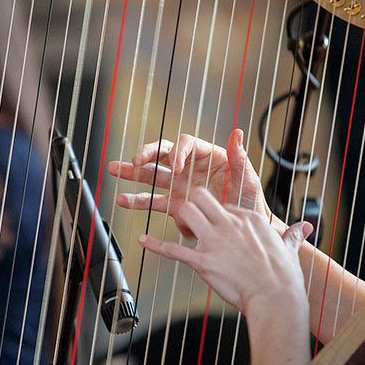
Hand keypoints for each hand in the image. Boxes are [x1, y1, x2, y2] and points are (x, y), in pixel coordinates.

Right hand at [109, 129, 279, 237]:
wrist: (245, 231)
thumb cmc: (250, 201)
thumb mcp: (248, 179)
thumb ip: (240, 158)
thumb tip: (237, 133)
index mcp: (207, 156)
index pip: (186, 144)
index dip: (178, 151)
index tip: (176, 166)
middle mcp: (190, 167)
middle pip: (163, 153)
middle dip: (146, 153)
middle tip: (134, 159)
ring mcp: (180, 186)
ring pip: (152, 175)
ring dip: (133, 172)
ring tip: (115, 169)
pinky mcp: (175, 205)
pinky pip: (153, 201)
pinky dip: (138, 200)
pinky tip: (123, 199)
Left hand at [137, 187, 310, 315]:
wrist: (277, 299)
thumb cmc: (284, 278)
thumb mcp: (290, 250)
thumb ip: (293, 235)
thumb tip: (305, 228)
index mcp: (249, 219)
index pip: (223, 203)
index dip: (217, 213)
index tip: (217, 224)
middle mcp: (230, 224)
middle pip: (200, 196)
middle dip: (192, 202)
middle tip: (190, 215)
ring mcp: (215, 242)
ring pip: (185, 212)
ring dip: (178, 218)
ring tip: (176, 225)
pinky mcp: (203, 262)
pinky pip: (173, 249)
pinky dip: (154, 245)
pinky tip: (142, 240)